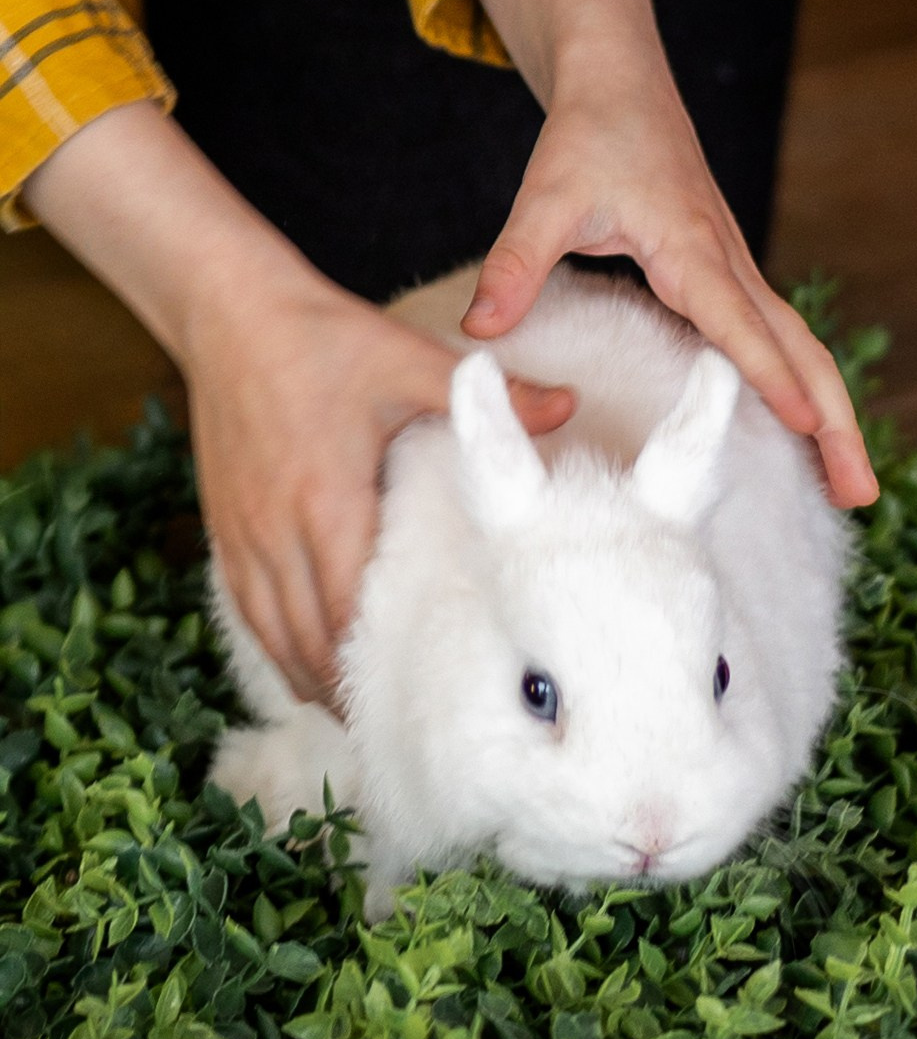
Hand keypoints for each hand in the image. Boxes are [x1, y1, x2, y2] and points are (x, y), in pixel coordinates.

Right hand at [22, 102, 572, 704]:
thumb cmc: (321, 336)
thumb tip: (570, 407)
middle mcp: (278, 528)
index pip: (350, 611)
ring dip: (310, 677)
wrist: (228, 310)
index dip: (380, 665)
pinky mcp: (224, 523)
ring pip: (272, 632)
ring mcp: (243, 531)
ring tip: (353, 714)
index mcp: (328, 499)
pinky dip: (276, 644)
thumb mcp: (408, 359)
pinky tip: (302, 665)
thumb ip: (490, 397)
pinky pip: (246, 605)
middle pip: (309, 640)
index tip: (420, 701)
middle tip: (397, 727)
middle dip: (349, 689)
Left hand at [466, 0, 878, 509]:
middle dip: (834, 423)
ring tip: (853, 485)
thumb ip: (515, 266)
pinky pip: (778, 339)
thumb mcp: (543, 198)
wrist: (621, 83)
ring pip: (801, 348)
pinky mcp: (727, 275)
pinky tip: (807, 433)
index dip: (771, 376)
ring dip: (831, 415)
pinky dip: (803, 388)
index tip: (807, 428)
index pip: (740, 323)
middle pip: (800, 350)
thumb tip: (480, 330)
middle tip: (862, 494)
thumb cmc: (588, 136)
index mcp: (691, 248)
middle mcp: (728, 263)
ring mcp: (735, 270)